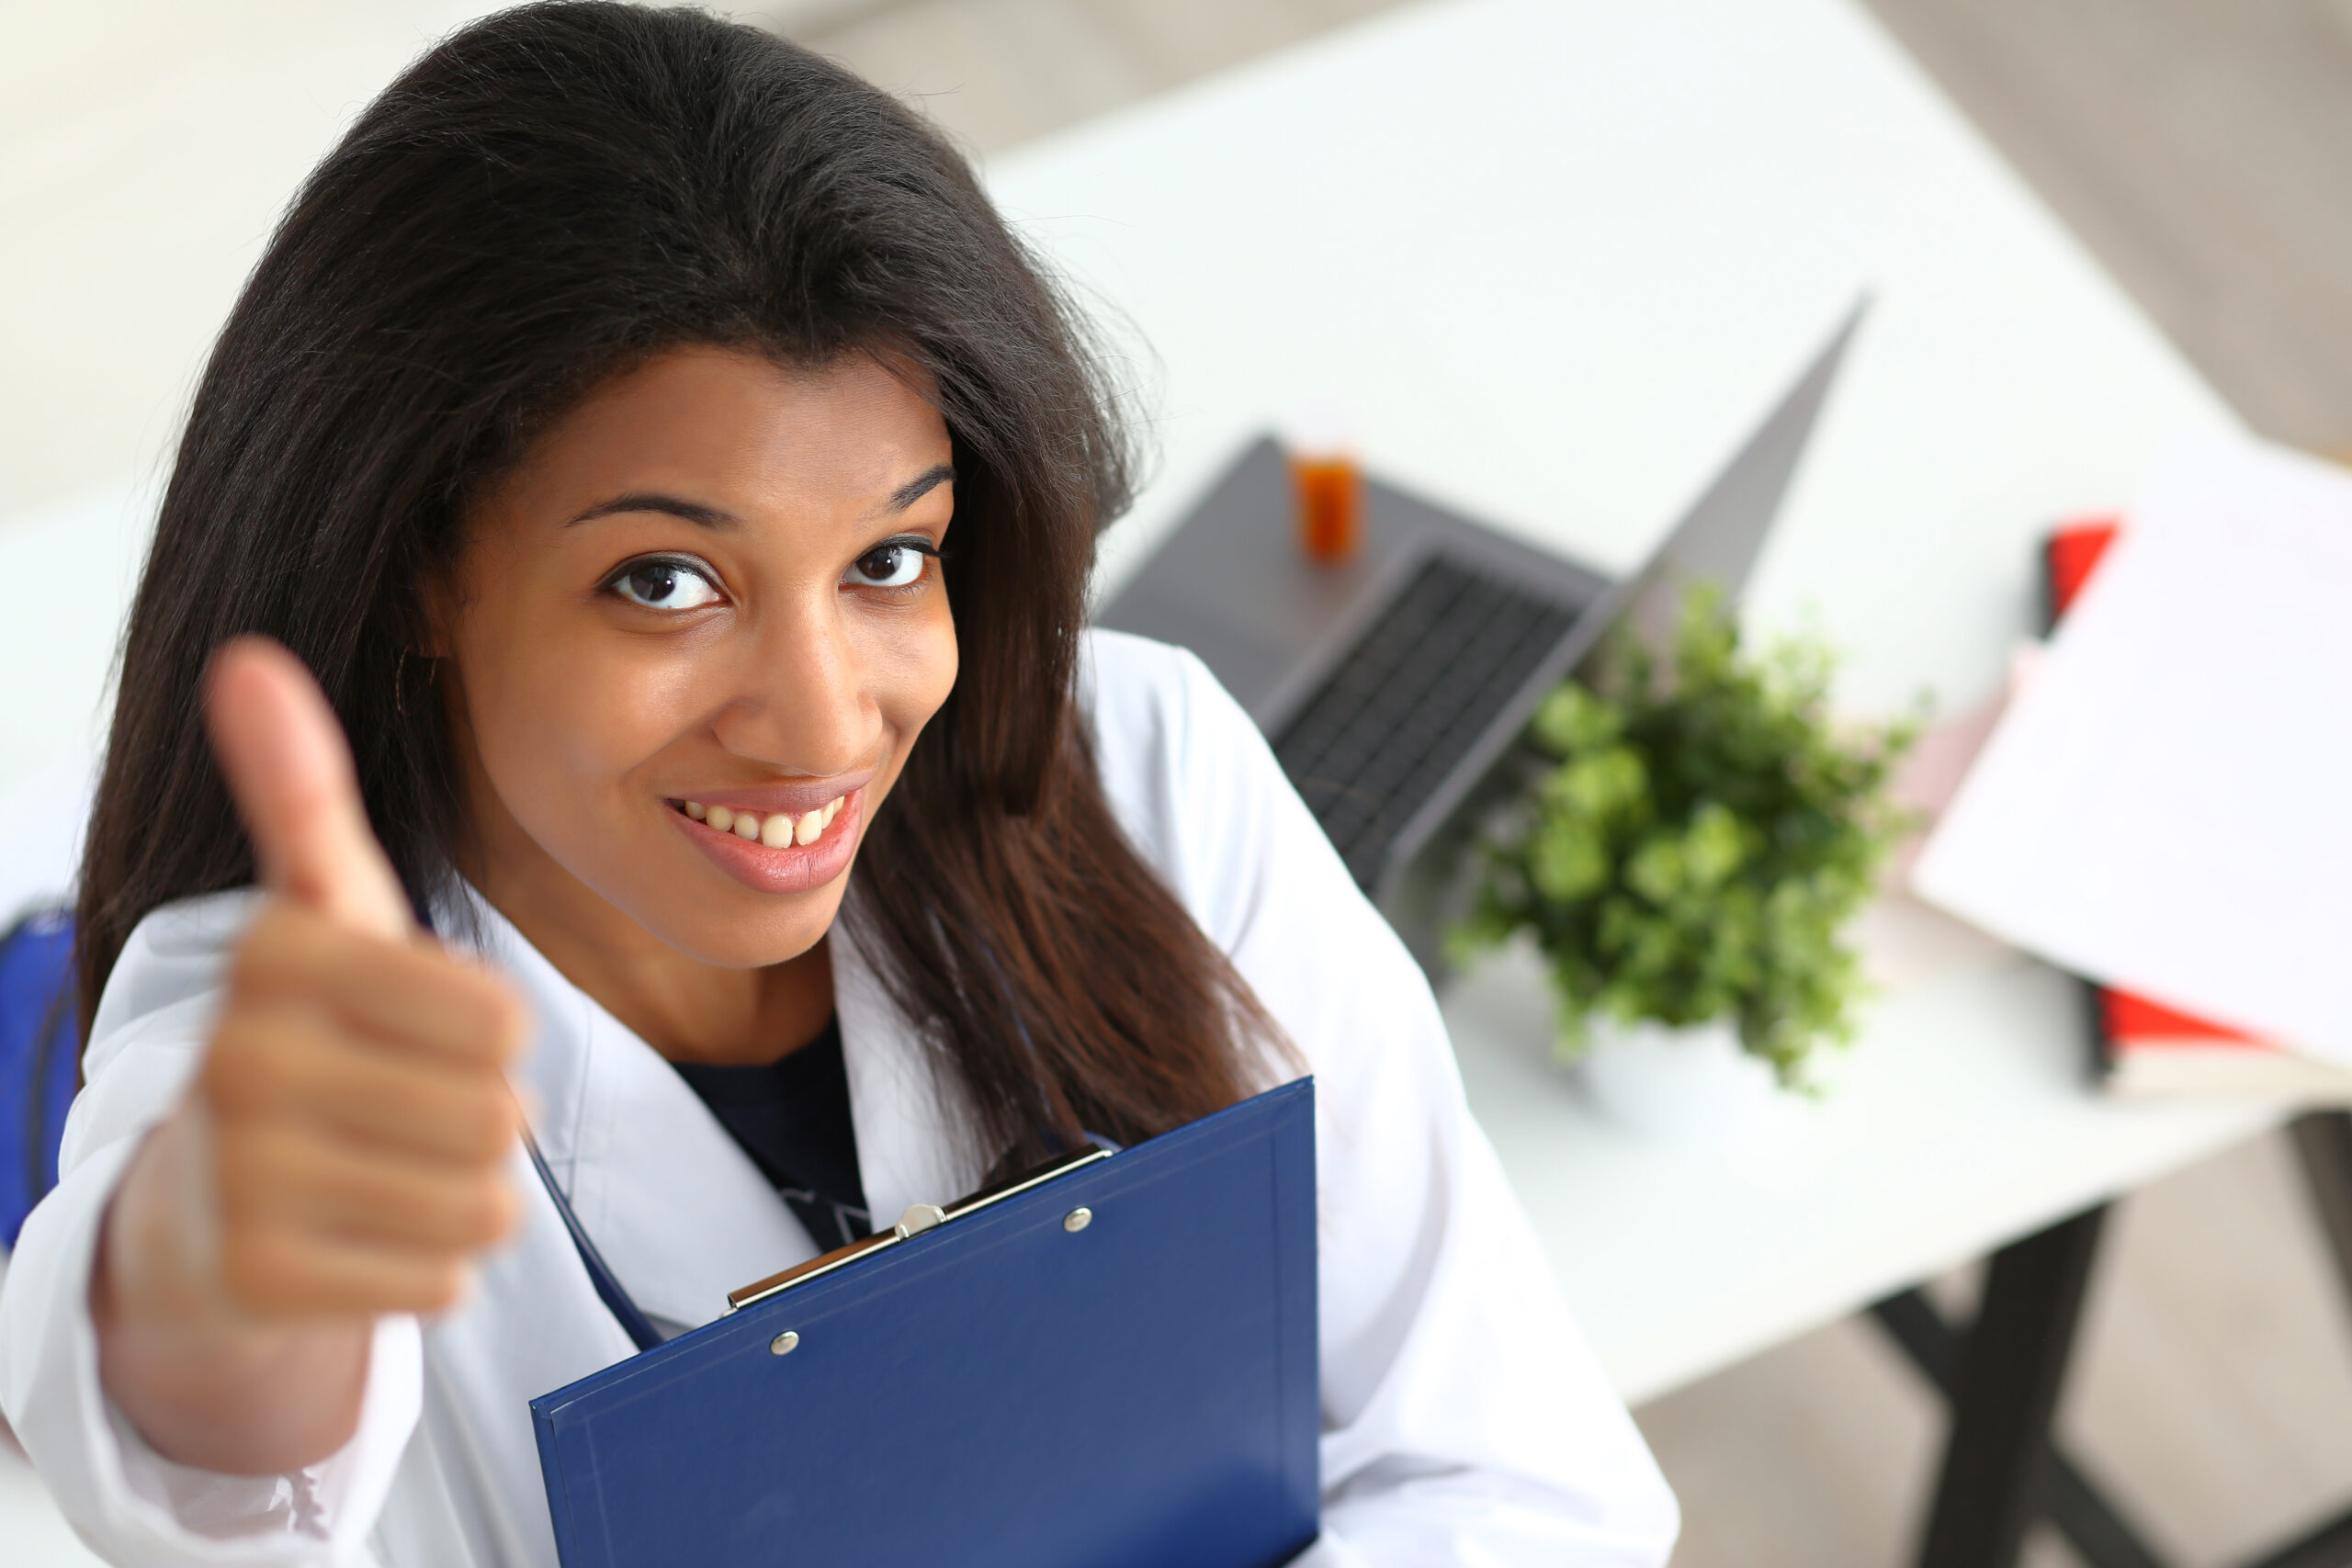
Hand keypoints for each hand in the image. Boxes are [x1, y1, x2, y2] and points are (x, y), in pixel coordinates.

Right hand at [93, 637, 527, 1470]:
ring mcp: (239, 1181)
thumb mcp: (320, 912)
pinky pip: (445, 1279)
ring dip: (463, 1195)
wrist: (200, 1212)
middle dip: (478, 1120)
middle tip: (397, 1114)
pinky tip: (361, 1238)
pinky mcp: (257, 1286)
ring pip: (483, 1201)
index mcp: (274, 957)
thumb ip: (300, 791)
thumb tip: (248, 656)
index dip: (487, 1035)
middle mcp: (239, 1062)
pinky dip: (430, 1266)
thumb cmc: (305, 1041)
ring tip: (382, 1173)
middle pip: (499, 1114)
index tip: (409, 1030)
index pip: (500, 1019)